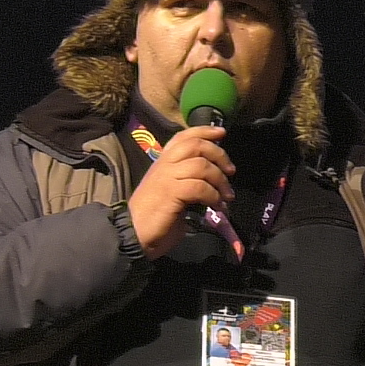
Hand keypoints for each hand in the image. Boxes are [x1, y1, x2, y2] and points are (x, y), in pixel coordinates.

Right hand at [126, 126, 234, 258]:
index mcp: (163, 162)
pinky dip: (213, 196)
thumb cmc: (156, 217)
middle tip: (230, 171)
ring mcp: (166, 177)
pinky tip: (218, 206)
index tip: (221, 132)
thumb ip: (189, 181)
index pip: (182, 137)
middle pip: (195, 145)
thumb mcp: (174, 193)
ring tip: (227, 196)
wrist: (134, 234)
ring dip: (220, 180)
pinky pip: (199, 186)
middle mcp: (163, 165)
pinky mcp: (170, 192)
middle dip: (219, 154)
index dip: (203, 131)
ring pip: (201, 165)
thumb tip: (215, 181)